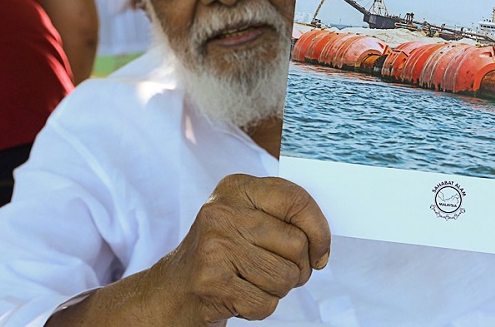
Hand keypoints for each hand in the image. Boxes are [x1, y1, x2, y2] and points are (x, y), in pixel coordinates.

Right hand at [146, 174, 330, 324]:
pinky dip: (260, 307)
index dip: (320, 230)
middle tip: (278, 273)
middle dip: (299, 268)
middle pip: (296, 244)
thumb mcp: (246, 219)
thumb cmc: (222, 253)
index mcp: (236, 188)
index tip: (321, 252)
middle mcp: (222, 212)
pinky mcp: (212, 282)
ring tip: (253, 282)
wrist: (172, 290)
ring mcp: (215, 246)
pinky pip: (266, 302)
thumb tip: (322, 246)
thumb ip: (283, 218)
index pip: (297, 200)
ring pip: (285, 276)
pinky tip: (239, 296)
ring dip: (278, 290)